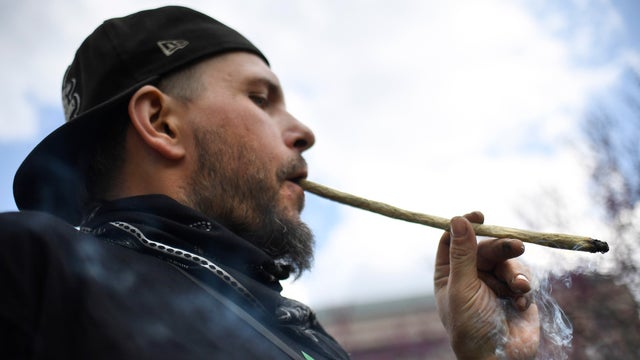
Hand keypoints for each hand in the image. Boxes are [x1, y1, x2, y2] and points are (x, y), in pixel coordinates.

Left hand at [434, 212, 539, 358]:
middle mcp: (472, 275)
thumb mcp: (462, 287)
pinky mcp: (516, 293)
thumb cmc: (471, 327)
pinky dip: (524, 289)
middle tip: (516, 246)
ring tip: (518, 287)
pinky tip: (520, 303)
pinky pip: (523, 278)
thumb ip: (462, 253)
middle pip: (486, 247)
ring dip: (515, 273)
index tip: (480, 215)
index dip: (465, 225)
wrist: (500, 359)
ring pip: (508, 261)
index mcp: (449, 273)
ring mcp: (495, 283)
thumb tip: (458, 219)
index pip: (453, 240)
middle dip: (502, 247)